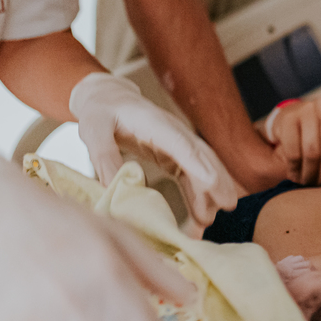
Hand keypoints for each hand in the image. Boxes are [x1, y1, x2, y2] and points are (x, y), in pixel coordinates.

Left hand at [70, 73, 237, 225]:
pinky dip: (199, 196)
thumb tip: (113, 187)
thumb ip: (104, 157)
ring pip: (203, 168)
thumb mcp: (93, 131)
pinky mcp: (175, 157)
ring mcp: (178, 145)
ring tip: (208, 221)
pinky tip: (201, 215)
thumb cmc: (102, 112)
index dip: (197, 162)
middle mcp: (174, 133)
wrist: (109, 100)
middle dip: (217, 181)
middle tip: (227, 205)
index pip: (181, 144)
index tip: (212, 181)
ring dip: (210, 193)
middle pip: (202, 157)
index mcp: (155, 124)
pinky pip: (192, 177)